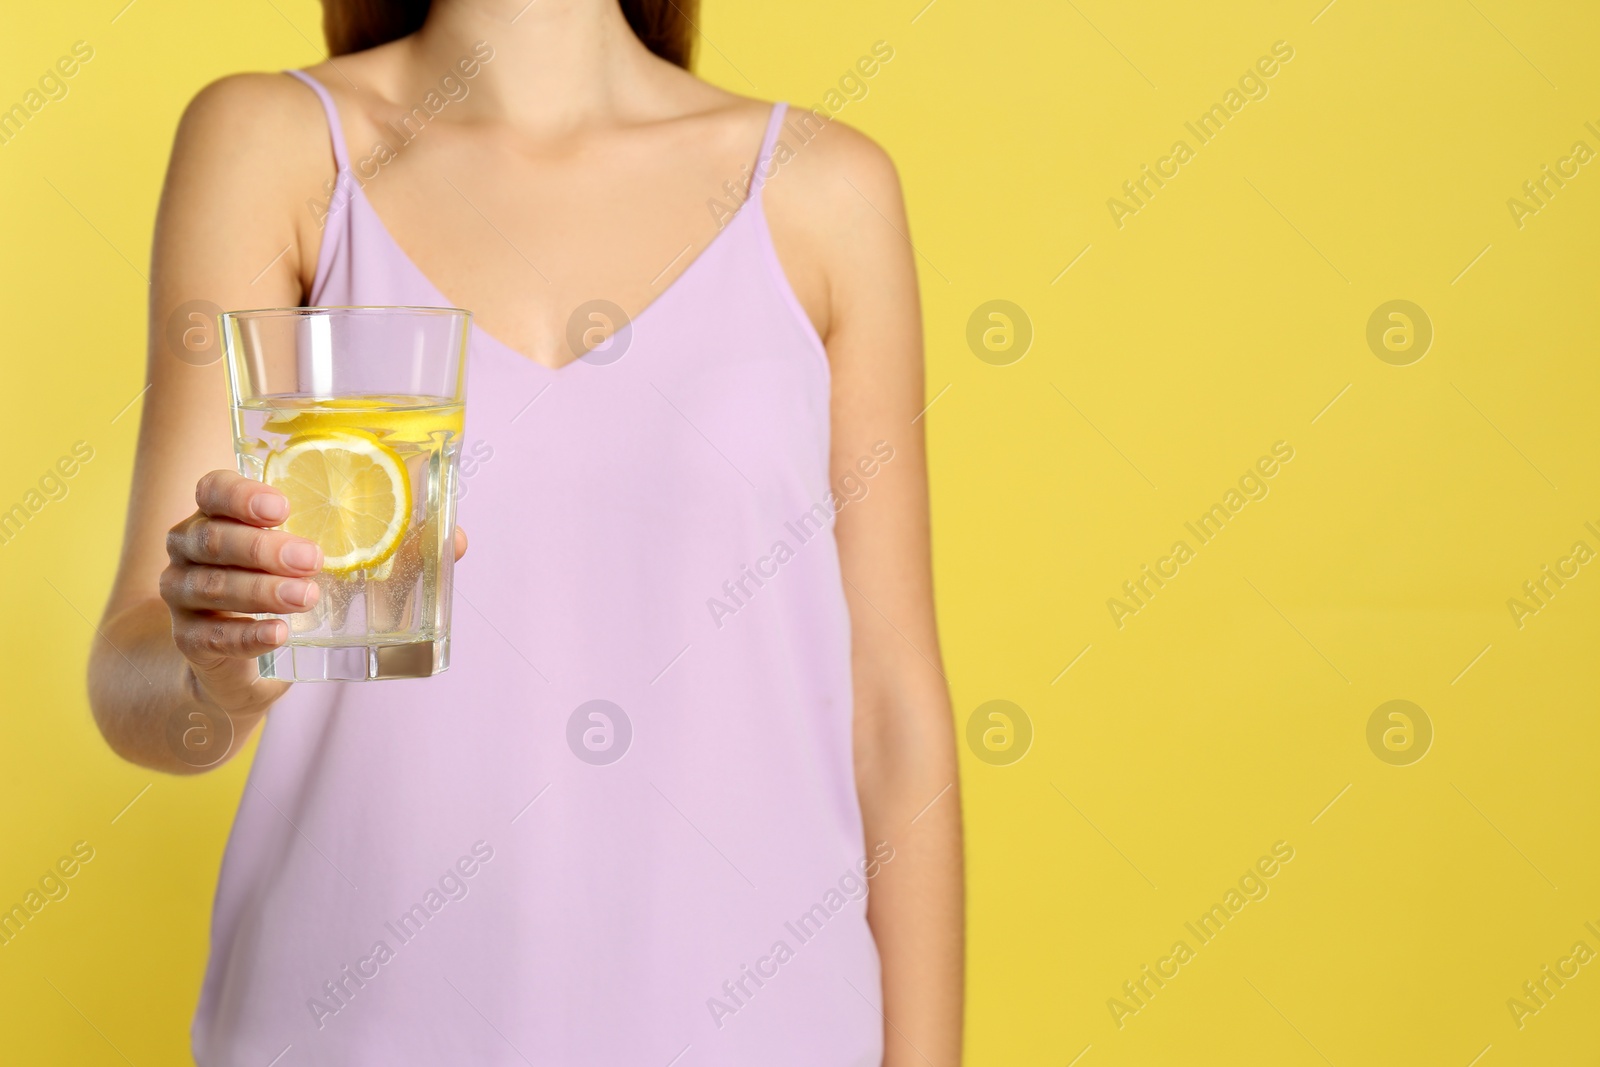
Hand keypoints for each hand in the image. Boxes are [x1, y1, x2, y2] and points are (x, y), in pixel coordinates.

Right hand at [160, 470, 471, 714]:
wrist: (245, 667)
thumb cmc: (295, 593)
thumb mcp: (342, 567)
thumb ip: (395, 548)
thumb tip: (457, 539)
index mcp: (223, 515)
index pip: (213, 488)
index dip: (240, 494)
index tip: (283, 507)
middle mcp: (191, 548)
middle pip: (212, 538)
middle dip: (263, 548)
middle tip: (312, 559)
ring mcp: (184, 596)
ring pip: (210, 586)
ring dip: (261, 590)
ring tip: (307, 597)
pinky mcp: (192, 642)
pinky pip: (211, 637)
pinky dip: (247, 635)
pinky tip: (280, 635)